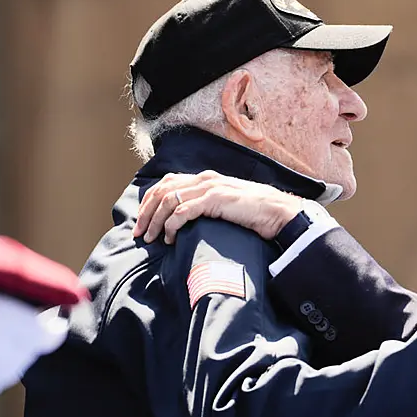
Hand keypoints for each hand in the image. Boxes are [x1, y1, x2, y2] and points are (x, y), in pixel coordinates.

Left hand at [133, 171, 301, 243]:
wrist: (276, 211)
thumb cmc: (253, 212)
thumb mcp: (225, 203)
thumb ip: (207, 204)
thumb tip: (185, 217)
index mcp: (205, 178)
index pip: (166, 183)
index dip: (149, 201)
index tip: (142, 220)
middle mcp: (204, 179)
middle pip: (162, 190)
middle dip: (146, 213)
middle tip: (140, 233)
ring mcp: (210, 188)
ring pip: (169, 201)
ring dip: (155, 221)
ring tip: (152, 239)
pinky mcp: (215, 200)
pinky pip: (183, 211)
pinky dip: (172, 226)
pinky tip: (171, 238)